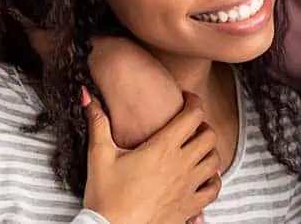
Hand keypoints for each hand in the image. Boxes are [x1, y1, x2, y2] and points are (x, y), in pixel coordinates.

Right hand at [82, 89, 220, 223]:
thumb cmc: (104, 195)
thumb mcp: (99, 155)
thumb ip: (97, 122)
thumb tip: (85, 93)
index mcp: (163, 148)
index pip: (193, 115)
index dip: (193, 101)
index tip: (185, 100)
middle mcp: (181, 165)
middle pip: (209, 136)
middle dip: (202, 126)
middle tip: (189, 127)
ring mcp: (188, 187)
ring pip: (215, 161)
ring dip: (209, 152)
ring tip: (195, 150)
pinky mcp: (189, 207)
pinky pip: (214, 189)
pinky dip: (213, 180)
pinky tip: (202, 177)